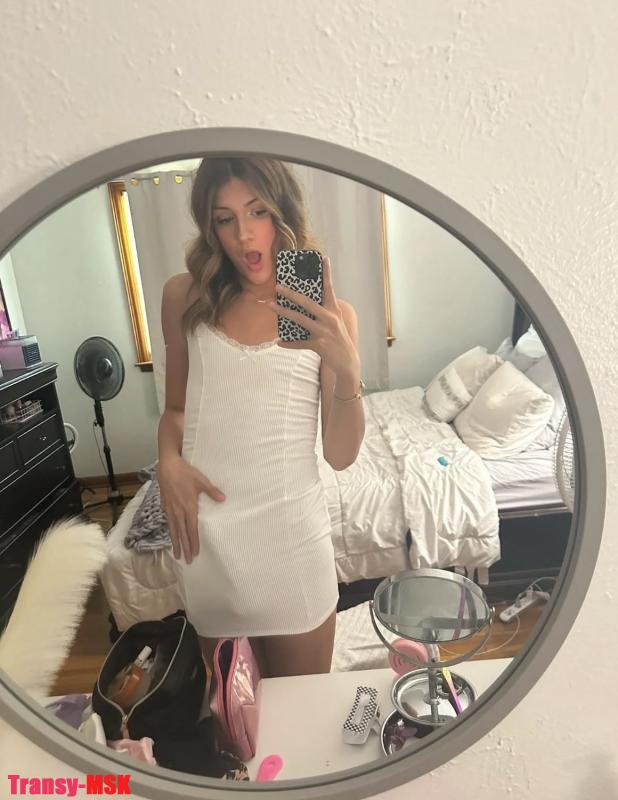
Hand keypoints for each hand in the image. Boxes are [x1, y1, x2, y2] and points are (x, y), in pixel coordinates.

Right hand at [156, 457, 224, 564]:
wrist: (167, 466)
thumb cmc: (186, 473)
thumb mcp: (201, 481)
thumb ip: (212, 491)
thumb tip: (223, 499)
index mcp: (189, 507)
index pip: (192, 529)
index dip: (193, 542)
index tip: (195, 553)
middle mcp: (178, 511)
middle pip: (182, 533)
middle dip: (185, 548)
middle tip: (187, 561)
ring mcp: (170, 509)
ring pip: (173, 530)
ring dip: (175, 543)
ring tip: (177, 554)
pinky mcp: (164, 505)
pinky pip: (168, 522)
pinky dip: (170, 531)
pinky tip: (171, 534)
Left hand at [267, 256, 359, 380]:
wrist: (348, 362)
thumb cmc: (338, 339)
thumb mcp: (334, 322)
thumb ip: (323, 312)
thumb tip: (302, 304)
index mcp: (334, 310)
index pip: (329, 288)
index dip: (327, 273)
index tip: (324, 258)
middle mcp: (330, 319)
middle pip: (307, 302)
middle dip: (291, 294)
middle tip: (278, 287)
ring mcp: (324, 332)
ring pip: (299, 320)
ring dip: (283, 313)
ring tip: (270, 306)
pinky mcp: (319, 345)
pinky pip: (300, 343)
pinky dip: (289, 343)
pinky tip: (279, 342)